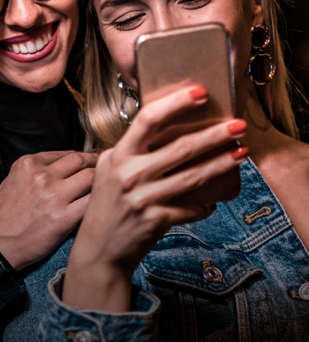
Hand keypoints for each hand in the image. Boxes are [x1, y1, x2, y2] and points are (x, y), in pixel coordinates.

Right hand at [0, 150, 96, 270]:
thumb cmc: (3, 217)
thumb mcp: (12, 181)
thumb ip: (35, 170)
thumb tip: (61, 165)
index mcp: (28, 164)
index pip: (65, 153)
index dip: (81, 158)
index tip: (88, 163)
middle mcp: (42, 176)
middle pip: (81, 162)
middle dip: (95, 164)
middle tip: (103, 170)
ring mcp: (54, 196)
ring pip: (91, 178)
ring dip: (100, 182)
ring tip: (105, 187)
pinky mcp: (64, 218)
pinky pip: (92, 203)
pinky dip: (100, 202)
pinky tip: (101, 205)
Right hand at [63, 86, 246, 310]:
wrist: (99, 249)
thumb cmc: (107, 205)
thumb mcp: (109, 170)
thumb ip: (130, 149)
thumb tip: (162, 126)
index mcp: (119, 155)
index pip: (148, 119)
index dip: (176, 103)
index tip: (201, 92)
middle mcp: (129, 173)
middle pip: (180, 147)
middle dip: (214, 134)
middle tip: (238, 125)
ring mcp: (143, 198)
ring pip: (192, 176)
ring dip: (221, 163)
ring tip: (242, 153)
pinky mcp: (155, 220)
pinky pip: (190, 207)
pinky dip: (205, 205)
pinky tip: (215, 200)